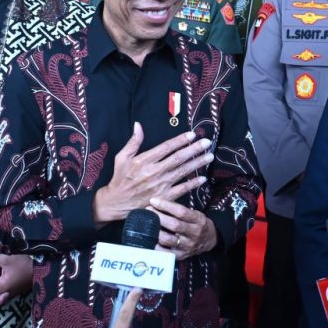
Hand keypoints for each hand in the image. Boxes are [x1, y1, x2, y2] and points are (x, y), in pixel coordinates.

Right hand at [93, 123, 212, 224]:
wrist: (117, 203)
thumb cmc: (120, 178)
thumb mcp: (122, 157)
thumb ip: (133, 142)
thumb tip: (138, 125)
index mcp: (144, 160)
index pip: (166, 147)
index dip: (180, 140)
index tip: (192, 134)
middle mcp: (154, 172)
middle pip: (178, 158)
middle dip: (194, 149)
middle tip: (207, 142)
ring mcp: (160, 185)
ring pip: (182, 172)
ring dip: (197, 163)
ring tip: (210, 156)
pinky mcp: (164, 198)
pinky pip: (181, 190)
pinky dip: (192, 184)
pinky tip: (202, 178)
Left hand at [149, 197, 216, 259]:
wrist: (209, 240)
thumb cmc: (197, 224)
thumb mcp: (195, 214)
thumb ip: (180, 210)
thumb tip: (159, 203)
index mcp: (198, 220)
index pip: (181, 212)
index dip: (166, 205)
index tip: (154, 200)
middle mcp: (194, 234)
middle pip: (174, 225)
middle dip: (159, 217)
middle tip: (148, 211)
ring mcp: (187, 246)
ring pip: (168, 239)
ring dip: (155, 231)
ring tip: (147, 224)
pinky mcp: (181, 256)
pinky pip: (165, 252)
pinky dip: (156, 246)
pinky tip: (150, 238)